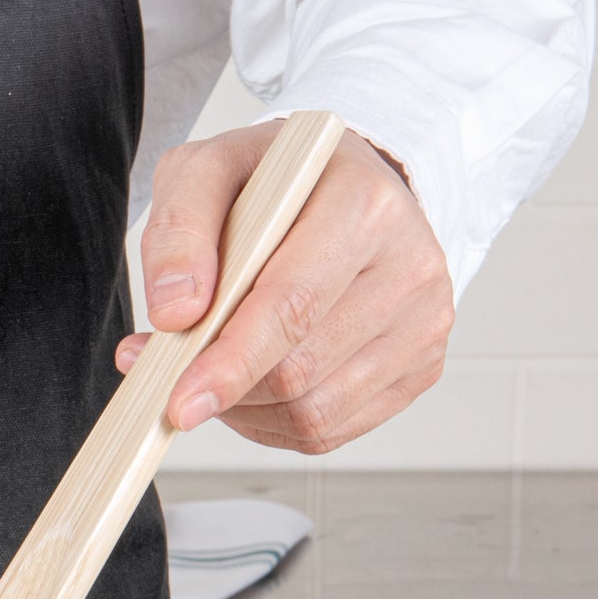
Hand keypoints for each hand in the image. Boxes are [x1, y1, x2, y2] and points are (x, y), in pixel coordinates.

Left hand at [116, 121, 453, 453]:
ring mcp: (424, 323)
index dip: (229, 364)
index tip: (179, 401)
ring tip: (214, 369)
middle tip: (173, 377)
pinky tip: (253, 384)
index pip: (291, 306)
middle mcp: (410, 266)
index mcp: (363, 205)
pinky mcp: (420, 366)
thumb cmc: (274, 183)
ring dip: (244, 409)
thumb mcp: (207, 169)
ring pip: (314, 412)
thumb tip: (174, 313)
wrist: (344, 185)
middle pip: (299, 371)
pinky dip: (273, 422)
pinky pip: (330, 429)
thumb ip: (179, 230)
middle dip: (224, 387)